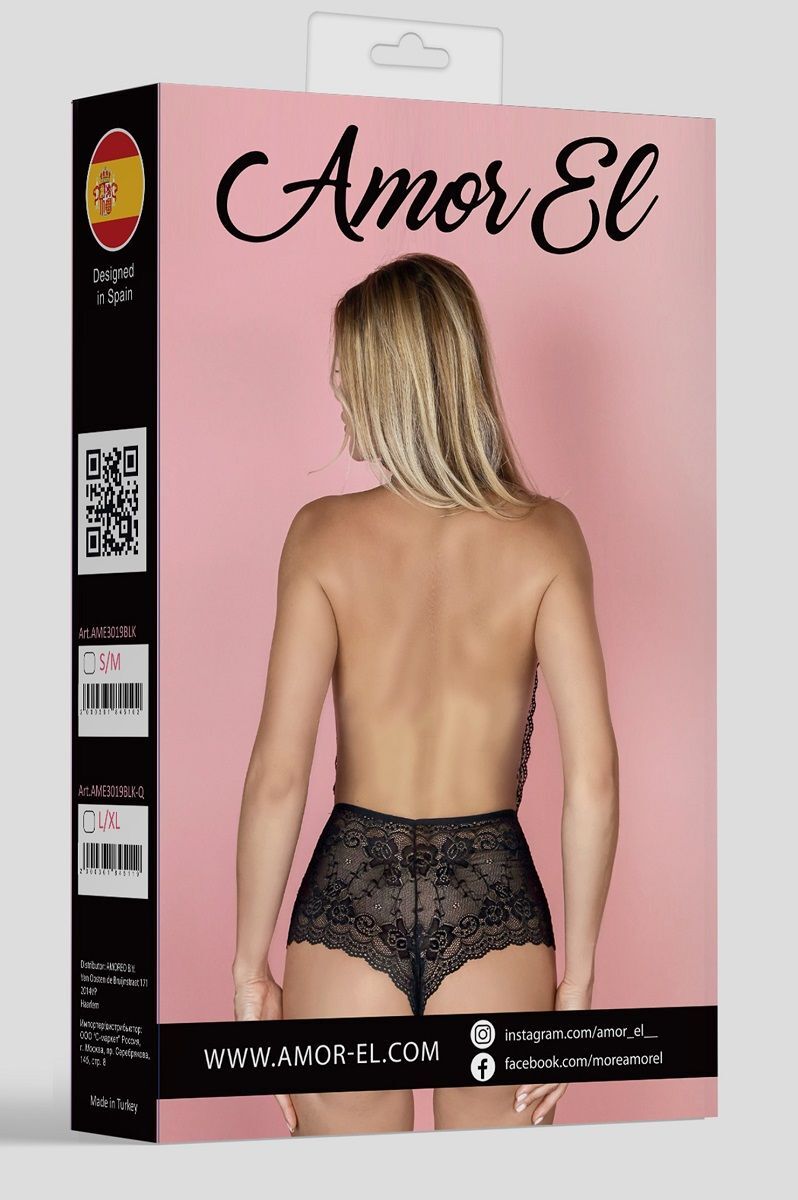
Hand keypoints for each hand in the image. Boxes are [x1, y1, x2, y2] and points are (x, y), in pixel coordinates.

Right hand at [233, 968, 297, 1134]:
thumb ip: (252, 1034)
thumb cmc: (247, 1001)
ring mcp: (282, 1041)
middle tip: (302, 1119)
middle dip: (293, 1101)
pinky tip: (313, 1074)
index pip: (277, 1086)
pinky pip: (299, 1047)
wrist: (254, 980)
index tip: (292, 1122)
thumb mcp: (249, 1022)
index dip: (285, 1105)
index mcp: (262, 1055)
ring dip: (301, 1084)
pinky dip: (304, 1059)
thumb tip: (258, 1053)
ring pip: (294, 1067)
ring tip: (311, 1100)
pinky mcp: (290, 1029)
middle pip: (286, 1082)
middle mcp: (273, 1051)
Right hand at [513, 977, 592, 1125]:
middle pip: (554, 1087)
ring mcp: (570, 1051)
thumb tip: (533, 1048)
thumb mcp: (554, 1026)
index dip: (548, 1100)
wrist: (576, 988)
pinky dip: (536, 1076)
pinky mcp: (565, 1043)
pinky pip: (548, 1065)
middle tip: (522, 1111)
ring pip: (550, 1079)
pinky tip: (525, 1084)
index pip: (559, 1084)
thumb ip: (547, 1041)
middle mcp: (572, 1057)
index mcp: (571, 1056)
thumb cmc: (567, 1003)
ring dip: (533, 1091)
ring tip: (518, 1100)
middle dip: (538, 1101)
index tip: (537, 1113)